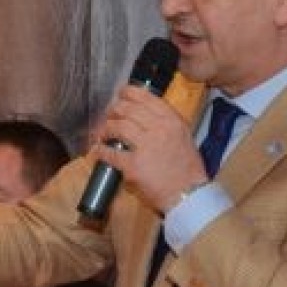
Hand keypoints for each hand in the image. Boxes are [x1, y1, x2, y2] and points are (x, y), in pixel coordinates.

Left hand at [91, 85, 206, 213]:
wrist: (189, 194)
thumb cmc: (188, 168)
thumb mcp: (184, 137)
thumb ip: (166, 123)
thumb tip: (145, 114)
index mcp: (172, 120)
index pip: (145, 97)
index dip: (127, 93)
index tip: (120, 95)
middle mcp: (158, 128)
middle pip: (127, 109)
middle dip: (114, 111)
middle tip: (109, 117)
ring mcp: (145, 146)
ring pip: (117, 127)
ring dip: (105, 129)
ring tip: (103, 133)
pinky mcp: (133, 165)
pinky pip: (110, 153)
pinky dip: (100, 151)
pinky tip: (98, 151)